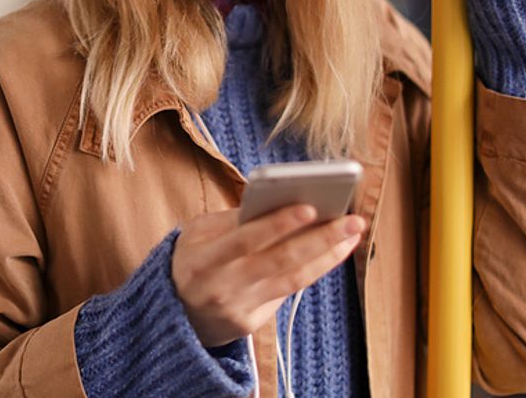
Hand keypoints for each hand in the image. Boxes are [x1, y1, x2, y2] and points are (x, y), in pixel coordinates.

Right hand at [171, 204, 365, 347]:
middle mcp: (222, 287)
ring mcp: (239, 309)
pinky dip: (311, 271)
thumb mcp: (196, 235)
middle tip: (351, 220)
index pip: (245, 239)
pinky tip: (331, 253)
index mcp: (202, 260)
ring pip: (292, 280)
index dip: (277, 224)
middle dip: (320, 238)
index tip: (310, 207)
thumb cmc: (191, 262)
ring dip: (327, 256)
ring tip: (351, 234)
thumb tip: (276, 201)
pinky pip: (286, 293)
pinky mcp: (251, 324)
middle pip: (279, 261)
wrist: (174, 316)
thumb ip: (230, 220)